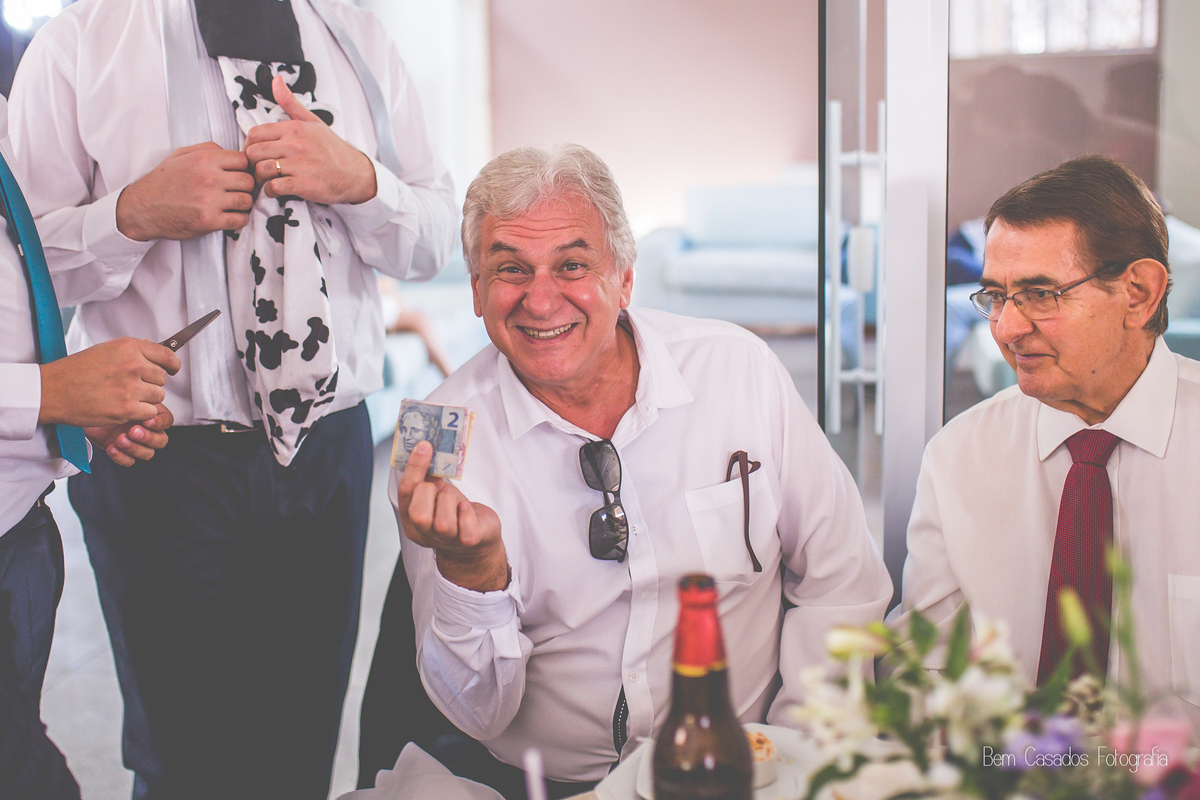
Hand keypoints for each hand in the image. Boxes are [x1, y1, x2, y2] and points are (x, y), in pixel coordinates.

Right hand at [39, 338, 180, 427]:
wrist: (53, 391)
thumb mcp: (105, 350)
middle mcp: (133, 365)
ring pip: (158, 396)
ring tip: (124, 396)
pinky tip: (123, 408)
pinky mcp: (127, 409)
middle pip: (163, 378)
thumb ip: (132, 351)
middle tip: (132, 386)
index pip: (167, 355)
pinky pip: (149, 412)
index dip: (173, 364)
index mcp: (129, 347)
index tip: (173, 369)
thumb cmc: (75, 370)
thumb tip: (154, 348)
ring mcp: (131, 388)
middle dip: (151, 383)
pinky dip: (140, 413)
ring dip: (146, 399)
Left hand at [85, 403, 173, 466]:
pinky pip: (130, 461)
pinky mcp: (122, 451)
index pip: (166, 420)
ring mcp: (134, 441)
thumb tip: (147, 398)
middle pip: (161, 440)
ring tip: (120, 439)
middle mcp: (144, 428)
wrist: (79, 408)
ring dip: (135, 448)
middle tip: (133, 431)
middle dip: (148, 437)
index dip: (160, 423)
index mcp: (148, 412)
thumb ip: (136, 395)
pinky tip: (111, 447)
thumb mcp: (119, 390)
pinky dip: (122, 456)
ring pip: (148, 453)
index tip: (148, 420)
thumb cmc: (99, 396)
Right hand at [116, 142, 253, 240]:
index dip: (243, 168)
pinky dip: (239, 219)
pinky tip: (231, 216)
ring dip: (243, 204)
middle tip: (237, 190)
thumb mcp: (180, 155)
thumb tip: (228, 152)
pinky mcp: (210, 221)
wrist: (143, 208)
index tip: (238, 174)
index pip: (242, 160)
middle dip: (245, 186)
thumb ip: (206, 149)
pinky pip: (240, 220)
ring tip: (234, 204)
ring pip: (246, 200)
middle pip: (248, 180)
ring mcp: (210, 201)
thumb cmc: (162, 183)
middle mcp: (209, 178)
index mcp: (203, 160)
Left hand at [244, 74, 376, 204]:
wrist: (354, 174)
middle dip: (252, 163)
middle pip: (253, 152)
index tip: (255, 153)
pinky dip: (271, 191)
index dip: (249, 146)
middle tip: (258, 168)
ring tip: (267, 180)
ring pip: (261, 170)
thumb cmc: (333, 150)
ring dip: (260, 178)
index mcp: (294, 128)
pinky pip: (274, 187)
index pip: (255, 134)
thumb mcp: (313, 121)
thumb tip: (276, 80)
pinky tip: (277, 189)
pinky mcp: (302, 184)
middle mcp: (294, 145)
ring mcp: (298, 164)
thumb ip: (290, 102)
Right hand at [396, 440, 508, 591]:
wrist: (477, 537)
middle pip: (418, 513)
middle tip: (441, 489)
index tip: (425, 446)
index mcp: (410, 518)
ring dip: (451, 503)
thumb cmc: (454, 511)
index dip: (414, 467)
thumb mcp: (436, 492)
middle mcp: (424, 533)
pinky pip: (465, 527)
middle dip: (431, 492)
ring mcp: (446, 540)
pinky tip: (467, 510)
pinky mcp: (467, 542)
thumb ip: (426, 477)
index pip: (405, 492)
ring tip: (456, 502)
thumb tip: (426, 446)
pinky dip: (467, 514)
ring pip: (443, 522)